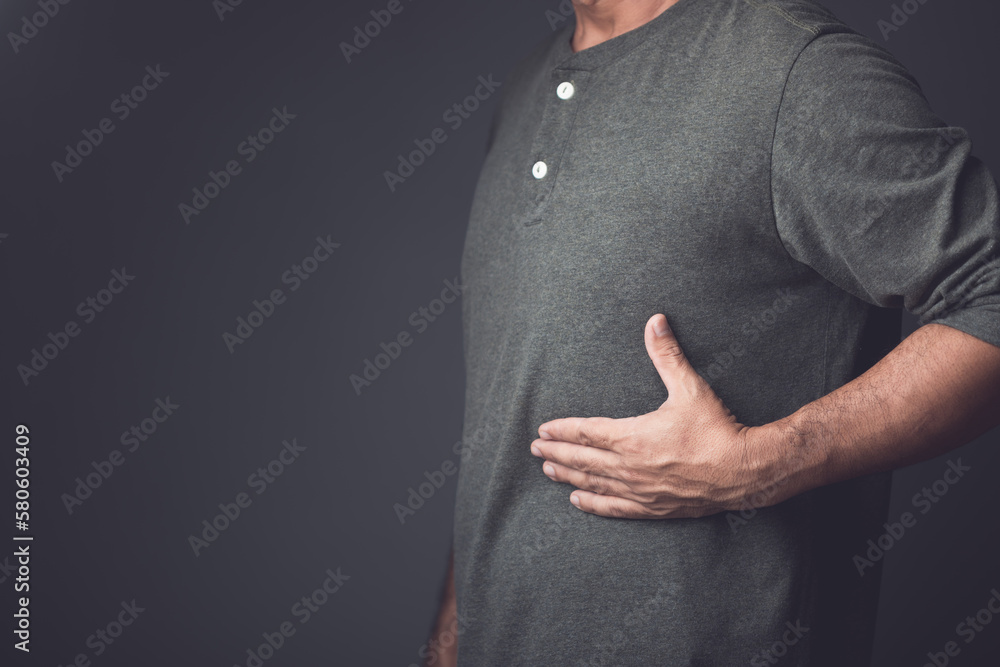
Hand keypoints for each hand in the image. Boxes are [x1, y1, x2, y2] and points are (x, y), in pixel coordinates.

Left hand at [530, 314, 805, 518]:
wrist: (746, 471)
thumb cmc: (717, 429)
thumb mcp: (690, 387)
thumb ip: (667, 355)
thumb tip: (655, 321)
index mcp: (632, 437)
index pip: (587, 432)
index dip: (563, 429)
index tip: (543, 428)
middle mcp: (630, 466)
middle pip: (583, 458)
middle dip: (557, 451)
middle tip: (535, 448)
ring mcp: (640, 490)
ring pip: (594, 483)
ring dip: (569, 476)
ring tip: (549, 470)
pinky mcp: (654, 507)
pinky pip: (616, 507)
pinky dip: (595, 503)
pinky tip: (579, 501)